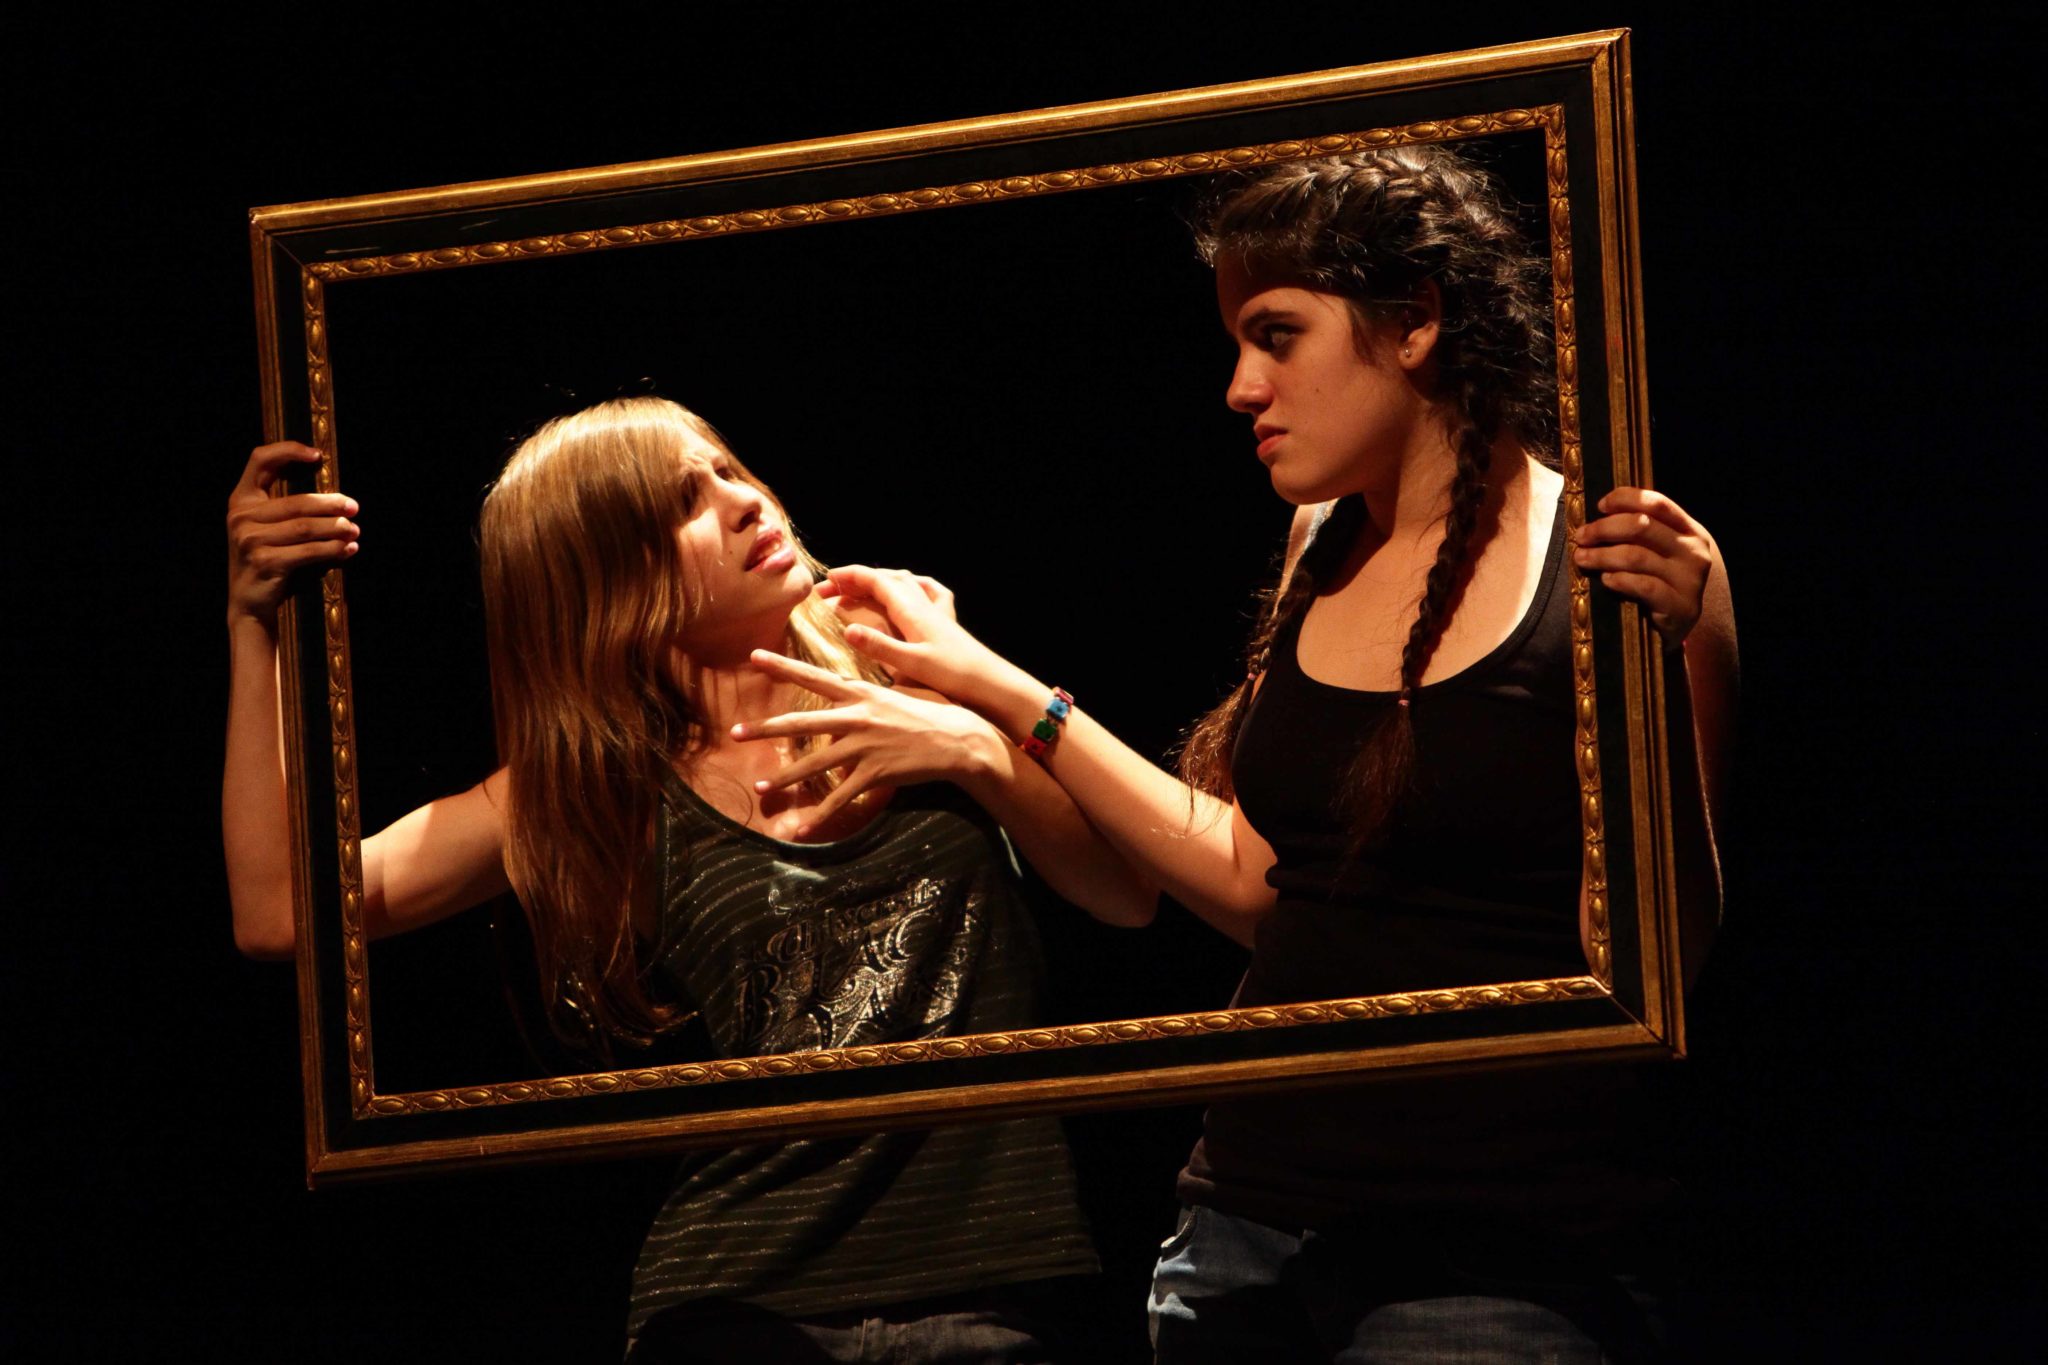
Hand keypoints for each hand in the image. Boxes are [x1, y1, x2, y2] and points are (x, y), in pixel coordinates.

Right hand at [227, 441, 358, 625]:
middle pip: (297, 501)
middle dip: (331, 504)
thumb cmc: (268, 560)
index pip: (260, 460)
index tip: (318, 456)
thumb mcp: (269, 529)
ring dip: (336, 529)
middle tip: (354, 508)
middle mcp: (241, 516)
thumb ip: (289, 509)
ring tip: (354, 530)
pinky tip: (348, 549)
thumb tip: (338, 500)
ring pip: (306, 527)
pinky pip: (309, 551)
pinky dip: (333, 550)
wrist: (249, 604)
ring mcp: (250, 540)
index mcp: (241, 500)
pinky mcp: (264, 562)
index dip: (288, 450)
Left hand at [735, 648, 1004, 836]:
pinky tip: (799, 829)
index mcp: (860, 693)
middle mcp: (856, 717)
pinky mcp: (874, 774)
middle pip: (800, 722)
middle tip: (734, 731)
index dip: (782, 666)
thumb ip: (869, 695)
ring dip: (784, 778)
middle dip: (765, 728)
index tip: (753, 656)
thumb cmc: (932, 711)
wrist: (958, 739)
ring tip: (760, 785)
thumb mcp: (898, 691)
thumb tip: (850, 697)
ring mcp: (863, 746)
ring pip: (813, 765)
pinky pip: (840, 799)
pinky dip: (818, 817)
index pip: (812, 676)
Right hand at [814, 565, 1008, 709]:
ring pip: (902, 582)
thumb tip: (847, 629)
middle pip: (885, 579)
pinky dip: (910, 585)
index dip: (848, 577)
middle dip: (855, 581)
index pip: (875, 580)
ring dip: (877, 581)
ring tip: (857, 592)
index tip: (824, 582)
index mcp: (912, 610)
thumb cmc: (953, 674)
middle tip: (829, 592)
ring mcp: (935, 610)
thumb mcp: (911, 664)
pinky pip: (926, 591)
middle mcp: (923, 604)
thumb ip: (879, 646)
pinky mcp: (945, 621)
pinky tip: (908, 590)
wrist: (991, 683)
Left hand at [1573, 488, 1716, 646]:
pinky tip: (1605, 579)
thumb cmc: (1661, 582)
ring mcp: (1689, 580)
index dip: (1626, 498)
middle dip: (1604, 528)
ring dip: (1602, 555)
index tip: (1600, 506)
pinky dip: (1619, 580)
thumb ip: (1642, 533)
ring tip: (1582, 558)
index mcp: (1690, 531)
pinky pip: (1644, 586)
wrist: (1679, 625)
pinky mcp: (1680, 606)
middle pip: (1642, 526)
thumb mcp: (1659, 552)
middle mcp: (1693, 552)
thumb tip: (1600, 513)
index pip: (1658, 503)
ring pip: (1637, 556)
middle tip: (1581, 536)